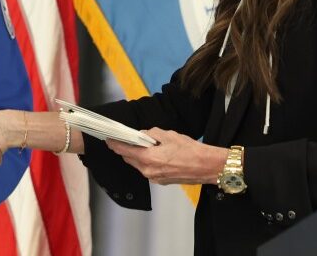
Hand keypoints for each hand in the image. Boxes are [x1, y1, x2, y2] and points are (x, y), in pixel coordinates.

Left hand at [105, 128, 228, 184]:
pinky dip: (146, 162)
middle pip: (129, 159)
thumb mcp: (169, 135)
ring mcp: (155, 178)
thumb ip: (151, 134)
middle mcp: (148, 171)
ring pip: (139, 165)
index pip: (124, 150)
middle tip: (124, 139)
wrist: (208, 166)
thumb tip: (143, 135)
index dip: (115, 144)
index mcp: (148, 158)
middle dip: (125, 149)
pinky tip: (153, 154)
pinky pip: (148, 170)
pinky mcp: (162, 181)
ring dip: (137, 156)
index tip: (108, 139)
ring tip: (141, 145)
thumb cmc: (190, 150)